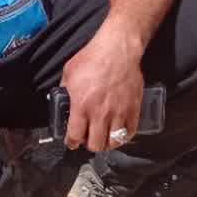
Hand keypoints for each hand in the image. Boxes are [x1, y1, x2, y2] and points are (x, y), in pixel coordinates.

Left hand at [58, 23, 143, 153]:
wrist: (117, 51)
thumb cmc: (92, 58)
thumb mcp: (69, 72)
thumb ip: (65, 88)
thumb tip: (63, 96)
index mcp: (81, 106)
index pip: (75, 135)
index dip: (71, 142)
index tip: (71, 142)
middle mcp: (100, 114)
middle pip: (96, 145)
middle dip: (90, 145)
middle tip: (88, 139)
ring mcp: (118, 113)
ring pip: (113, 142)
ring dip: (107, 143)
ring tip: (104, 138)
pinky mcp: (133, 109)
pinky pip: (129, 132)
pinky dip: (123, 137)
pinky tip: (118, 133)